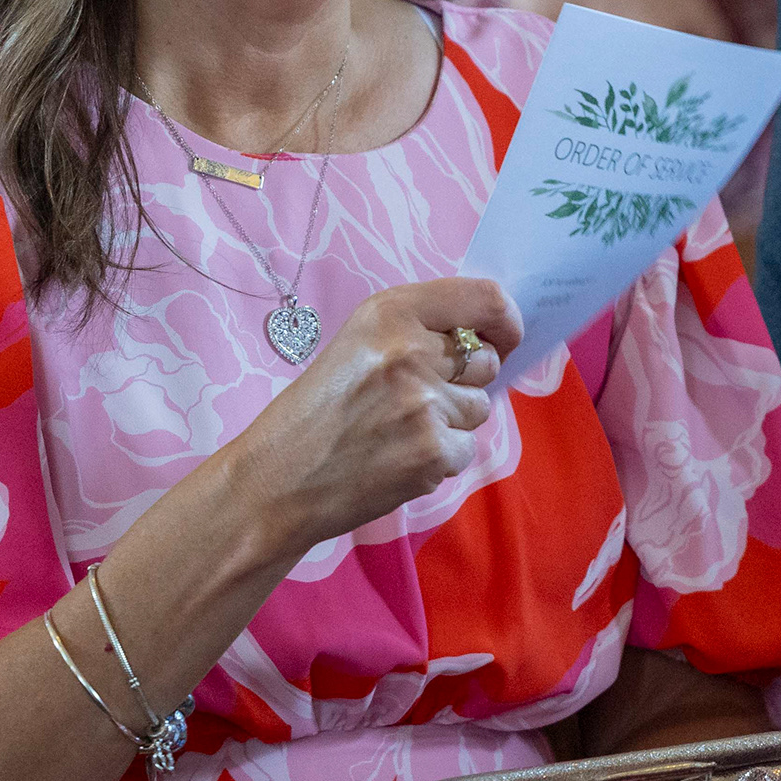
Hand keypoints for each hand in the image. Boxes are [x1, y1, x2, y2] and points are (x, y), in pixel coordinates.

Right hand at [224, 277, 521, 562]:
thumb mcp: (356, 346)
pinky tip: (398, 460)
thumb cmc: (314, 413)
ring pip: (479, 407)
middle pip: (485, 359)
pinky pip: (466, 449)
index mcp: (389, 313)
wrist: (276, 482)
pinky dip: (440, 459)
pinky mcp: (433, 452)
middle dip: (466, 380)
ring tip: (398, 432)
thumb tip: (485, 340)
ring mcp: (426, 404)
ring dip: (451, 423)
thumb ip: (416, 333)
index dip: (504, 321)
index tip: (502, 337)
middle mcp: (412, 351)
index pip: (485, 299)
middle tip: (419, 399)